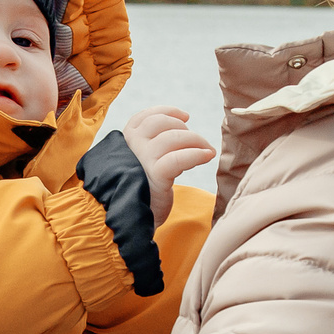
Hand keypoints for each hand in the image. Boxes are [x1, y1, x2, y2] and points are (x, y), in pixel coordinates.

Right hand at [123, 106, 216, 226]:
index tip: (185, 117)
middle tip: (197, 141)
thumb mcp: (141, 161)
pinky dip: (196, 154)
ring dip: (196, 140)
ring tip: (207, 150)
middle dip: (183, 127)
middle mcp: (131, 147)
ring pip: (172, 137)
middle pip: (160, 122)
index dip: (167, 112)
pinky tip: (208, 156)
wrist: (132, 221)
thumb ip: (151, 143)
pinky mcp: (154, 177)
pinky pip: (178, 159)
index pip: (145, 116)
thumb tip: (182, 121)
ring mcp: (141, 161)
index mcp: (125, 141)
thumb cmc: (142, 189)